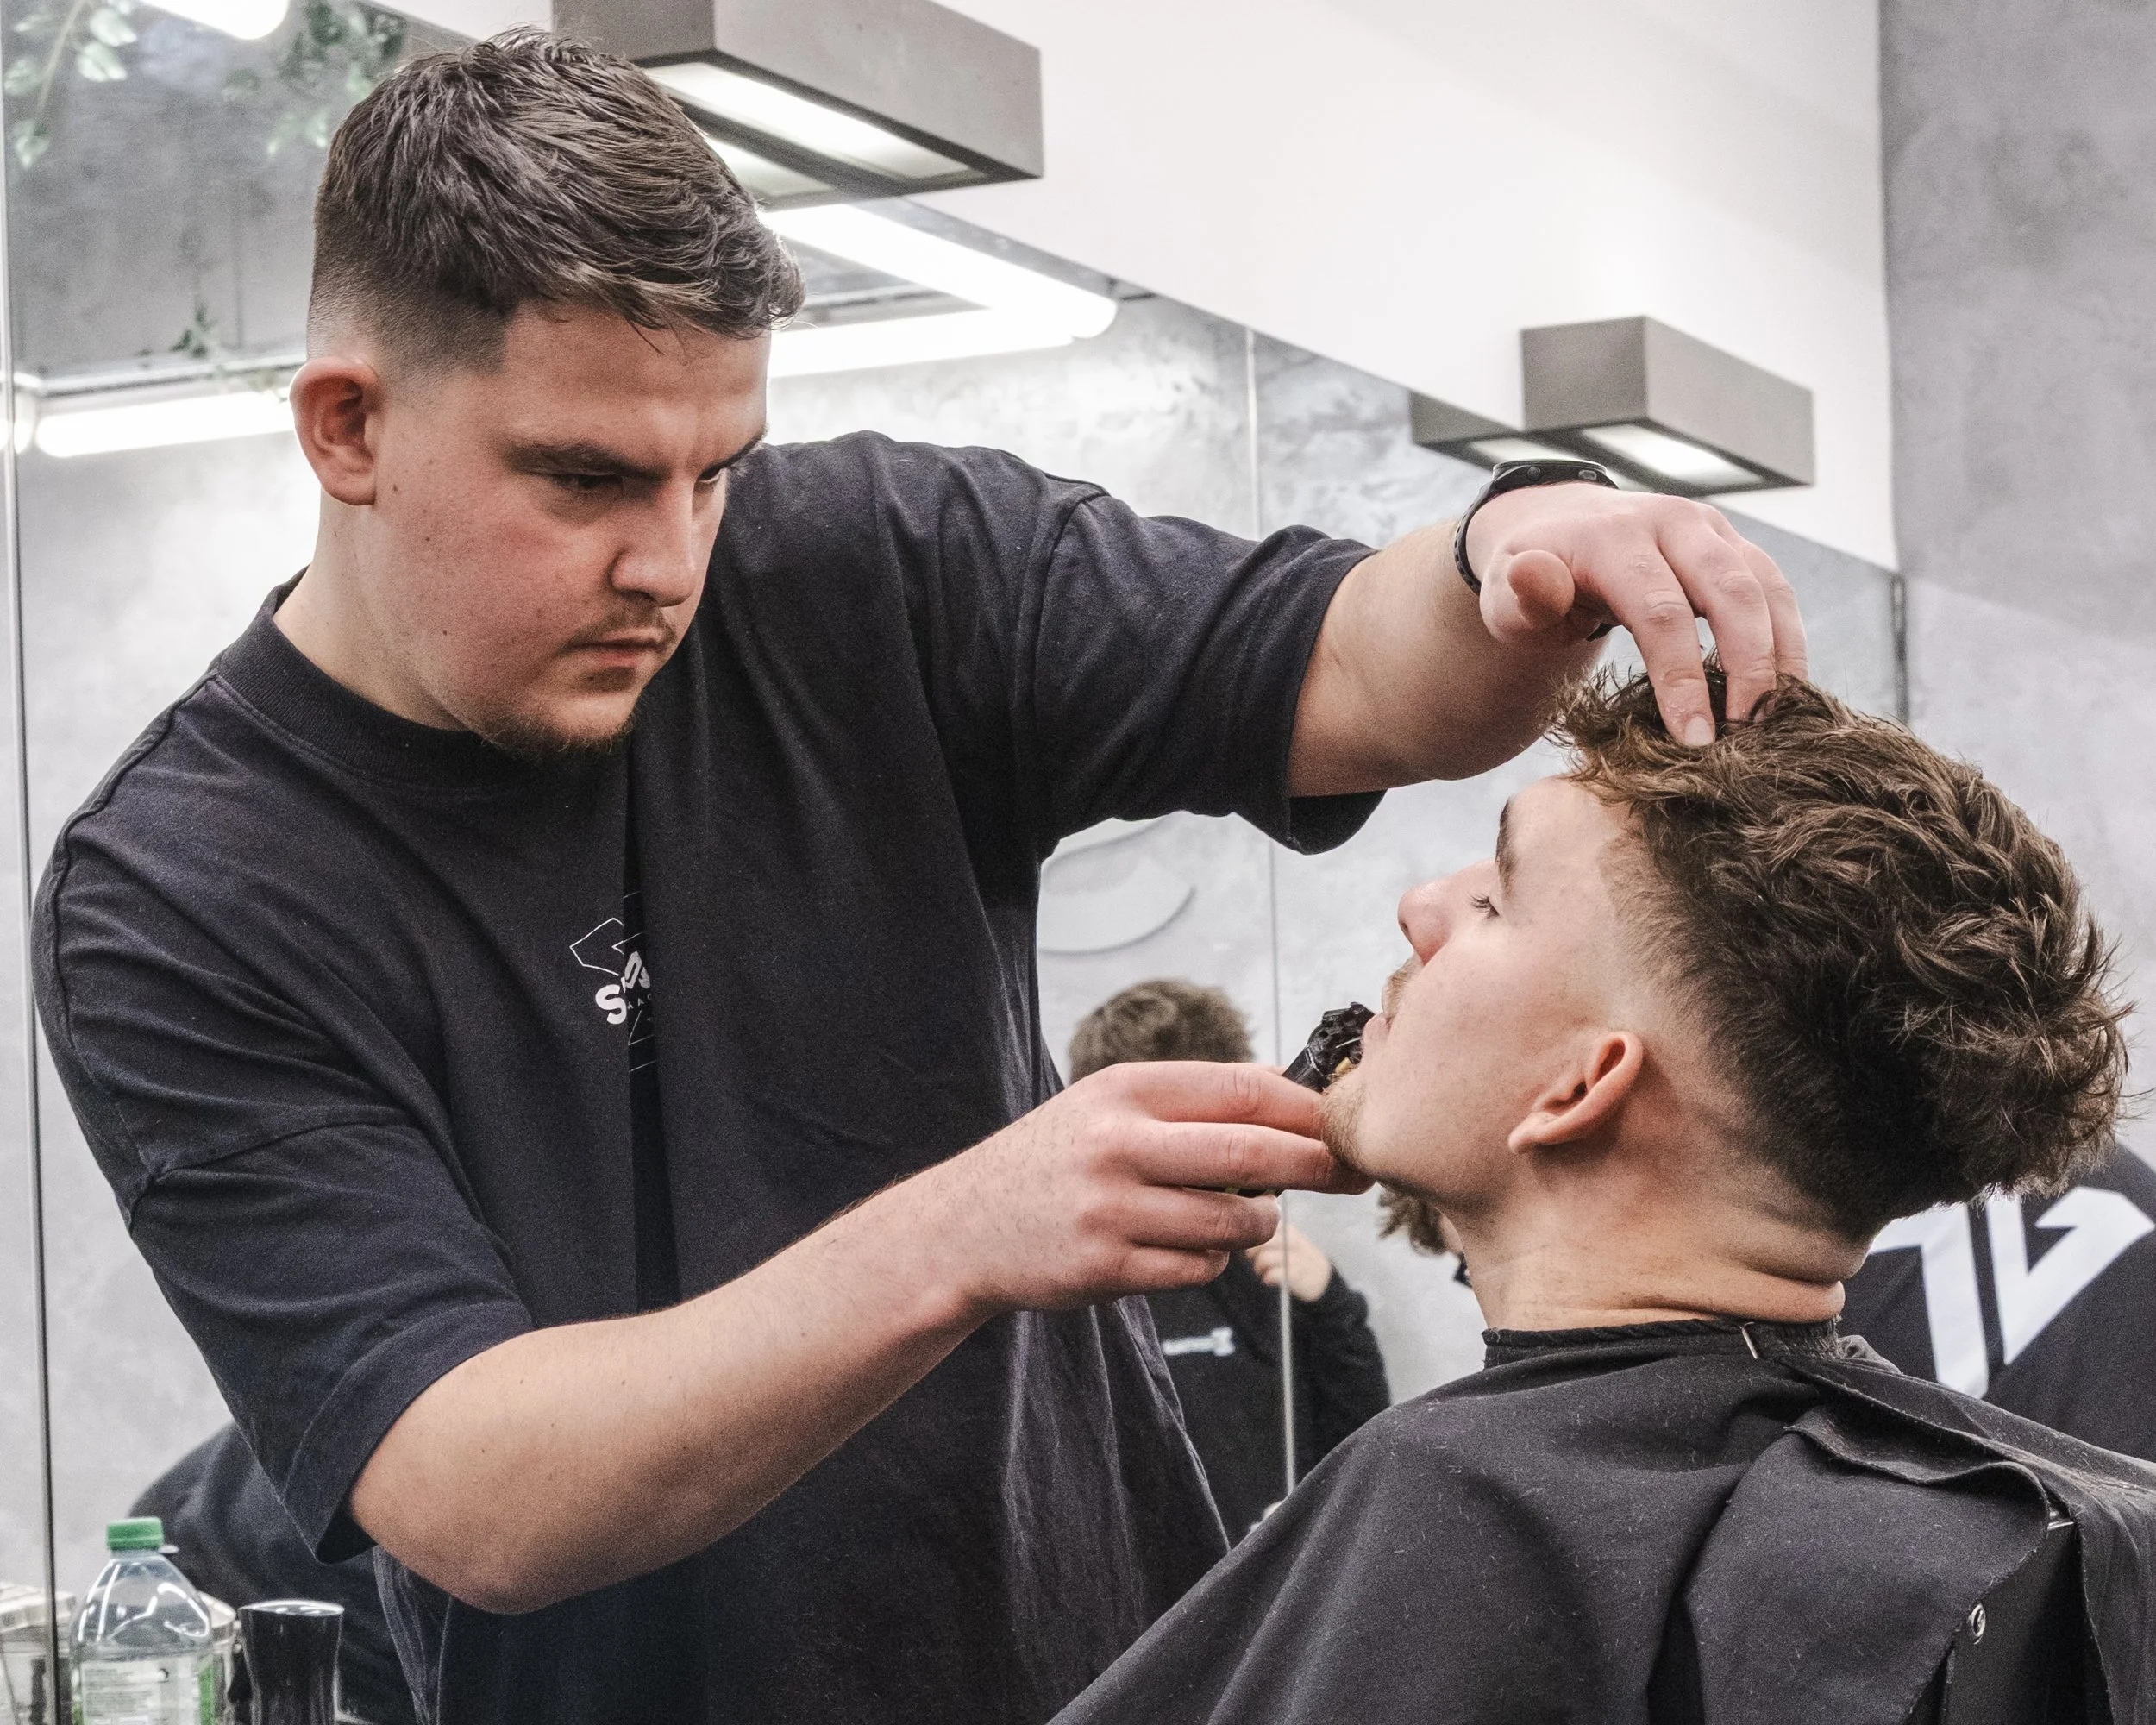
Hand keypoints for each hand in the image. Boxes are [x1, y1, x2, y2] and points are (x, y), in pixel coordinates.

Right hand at [915, 1062, 1369, 1317]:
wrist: (963, 1227)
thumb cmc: (1052, 1160)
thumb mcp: (1106, 1105)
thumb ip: (1189, 1097)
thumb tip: (1285, 1087)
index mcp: (1125, 1090)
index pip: (1242, 1089)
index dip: (1305, 1109)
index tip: (1345, 1122)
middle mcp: (1118, 1143)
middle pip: (1253, 1153)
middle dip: (1317, 1164)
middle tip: (1354, 1173)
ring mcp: (1112, 1209)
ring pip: (1234, 1221)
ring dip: (1259, 1223)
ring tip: (1245, 1217)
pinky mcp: (1107, 1267)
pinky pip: (1199, 1268)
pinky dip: (1212, 1260)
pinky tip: (1186, 1248)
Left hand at [1246, 1221, 1333, 1301]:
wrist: (1321, 1277)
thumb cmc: (1296, 1256)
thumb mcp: (1286, 1240)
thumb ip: (1268, 1235)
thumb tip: (1242, 1237)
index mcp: (1286, 1229)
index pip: (1261, 1226)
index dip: (1250, 1237)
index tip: (1250, 1245)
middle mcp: (1291, 1240)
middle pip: (1260, 1241)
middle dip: (1251, 1252)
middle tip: (1252, 1259)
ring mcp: (1294, 1257)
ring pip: (1263, 1259)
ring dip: (1258, 1268)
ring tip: (1261, 1271)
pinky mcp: (1296, 1274)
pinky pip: (1272, 1274)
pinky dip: (1267, 1278)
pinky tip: (1268, 1280)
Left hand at [1464, 483, 1805, 744]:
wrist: (1559, 527)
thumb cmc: (1531, 579)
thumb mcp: (1507, 594)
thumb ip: (1521, 598)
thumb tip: (1533, 579)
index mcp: (1612, 537)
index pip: (1659, 612)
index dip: (1681, 679)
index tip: (1693, 741)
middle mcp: (1671, 521)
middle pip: (1731, 592)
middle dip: (1749, 669)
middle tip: (1747, 738)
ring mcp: (1710, 530)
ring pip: (1767, 588)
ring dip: (1781, 657)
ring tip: (1776, 724)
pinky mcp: (1735, 545)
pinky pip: (1776, 590)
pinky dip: (1787, 641)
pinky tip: (1783, 694)